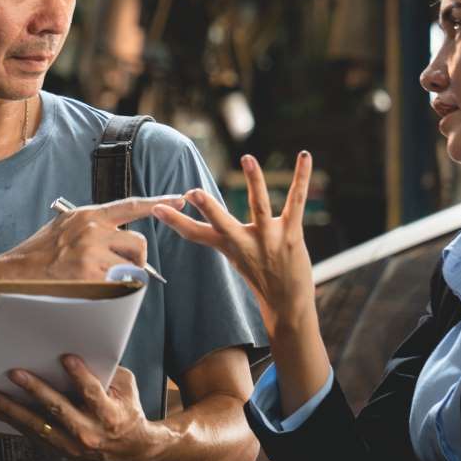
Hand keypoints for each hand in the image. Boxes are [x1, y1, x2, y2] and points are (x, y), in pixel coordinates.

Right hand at [0, 195, 185, 282]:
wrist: (14, 273)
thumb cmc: (38, 255)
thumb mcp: (63, 229)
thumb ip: (89, 227)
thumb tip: (112, 232)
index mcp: (87, 215)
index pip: (129, 206)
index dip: (157, 203)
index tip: (179, 200)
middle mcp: (91, 228)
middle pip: (138, 242)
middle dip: (136, 259)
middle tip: (119, 269)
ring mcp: (91, 251)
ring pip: (132, 265)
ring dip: (124, 275)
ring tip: (100, 279)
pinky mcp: (91, 273)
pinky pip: (120, 284)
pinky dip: (113, 290)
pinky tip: (92, 288)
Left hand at [0, 355, 159, 460]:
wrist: (132, 451)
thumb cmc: (127, 410)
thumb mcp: (126, 388)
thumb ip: (107, 372)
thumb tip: (79, 350)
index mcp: (110, 414)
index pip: (93, 392)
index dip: (80, 375)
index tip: (65, 357)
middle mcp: (89, 432)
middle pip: (58, 409)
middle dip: (35, 390)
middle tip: (14, 373)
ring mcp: (73, 445)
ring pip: (37, 425)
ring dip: (11, 409)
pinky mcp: (61, 450)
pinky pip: (32, 435)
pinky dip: (11, 422)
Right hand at [151, 152, 314, 332]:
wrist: (287, 304)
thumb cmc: (261, 278)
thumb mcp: (237, 258)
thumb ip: (227, 238)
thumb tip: (212, 226)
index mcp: (228, 246)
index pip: (195, 233)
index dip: (175, 221)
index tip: (156, 208)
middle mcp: (245, 242)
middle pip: (221, 222)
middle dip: (208, 207)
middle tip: (193, 193)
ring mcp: (269, 237)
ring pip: (258, 205)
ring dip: (253, 180)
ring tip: (246, 158)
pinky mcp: (292, 234)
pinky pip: (296, 200)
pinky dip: (301, 177)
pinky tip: (304, 157)